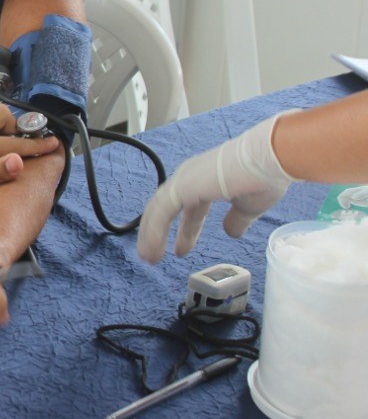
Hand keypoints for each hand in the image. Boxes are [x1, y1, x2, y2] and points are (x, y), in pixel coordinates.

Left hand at [137, 113, 294, 262]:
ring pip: (159, 211)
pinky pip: (160, 214)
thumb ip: (237, 219)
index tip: (181, 250)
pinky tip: (152, 251)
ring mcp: (183, 181)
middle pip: (167, 208)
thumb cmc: (264, 177)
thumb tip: (232, 233)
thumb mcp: (248, 206)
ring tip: (149, 258)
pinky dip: (153, 233)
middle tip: (155, 255)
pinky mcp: (181, 188)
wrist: (268, 160)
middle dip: (160, 233)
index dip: (186, 231)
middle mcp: (190, 177)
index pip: (189, 208)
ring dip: (151, 236)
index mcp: (206, 180)